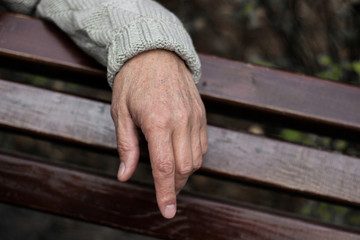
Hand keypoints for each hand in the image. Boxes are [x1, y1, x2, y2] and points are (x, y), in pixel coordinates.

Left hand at [111, 50, 206, 218]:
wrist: (156, 53)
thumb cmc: (133, 82)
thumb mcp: (120, 113)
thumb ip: (126, 146)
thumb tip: (125, 176)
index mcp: (157, 122)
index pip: (164, 168)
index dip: (165, 193)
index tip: (166, 211)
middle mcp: (181, 121)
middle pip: (184, 168)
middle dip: (174, 185)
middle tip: (163, 190)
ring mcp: (195, 117)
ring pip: (196, 159)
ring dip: (184, 172)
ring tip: (169, 171)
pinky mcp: (202, 114)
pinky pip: (203, 145)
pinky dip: (193, 157)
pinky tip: (180, 153)